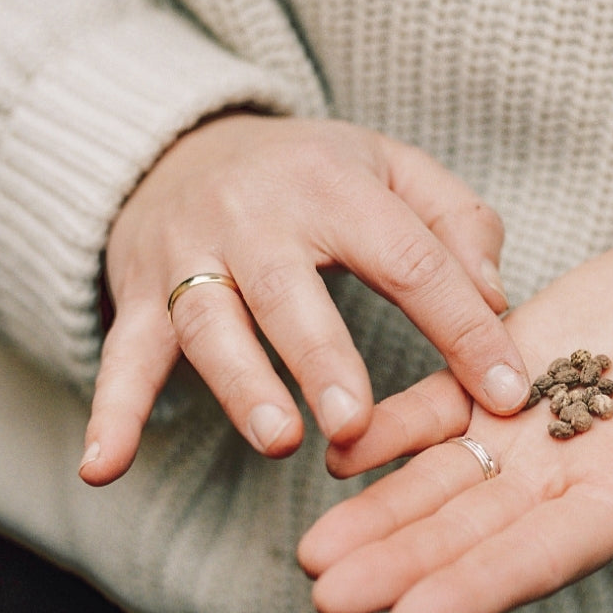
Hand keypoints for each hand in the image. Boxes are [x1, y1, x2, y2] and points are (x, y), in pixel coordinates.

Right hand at [79, 114, 530, 484]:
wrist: (187, 143)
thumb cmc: (316, 174)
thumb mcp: (395, 170)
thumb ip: (458, 225)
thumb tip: (494, 299)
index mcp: (334, 185)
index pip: (411, 259)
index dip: (463, 327)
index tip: (507, 393)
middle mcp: (254, 215)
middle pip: (292, 293)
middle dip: (324, 360)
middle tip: (357, 422)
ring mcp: (191, 255)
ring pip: (210, 323)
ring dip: (240, 384)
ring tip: (279, 439)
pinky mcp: (141, 292)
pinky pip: (124, 354)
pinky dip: (111, 413)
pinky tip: (106, 469)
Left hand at [300, 234, 612, 612]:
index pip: (543, 555)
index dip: (477, 589)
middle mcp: (566, 478)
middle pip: (472, 532)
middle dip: (400, 566)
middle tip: (326, 598)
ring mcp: (529, 426)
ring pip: (442, 480)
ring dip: (378, 514)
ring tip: (312, 551)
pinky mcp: (503, 369)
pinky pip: (438, 406)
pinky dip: (391, 428)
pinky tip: (342, 451)